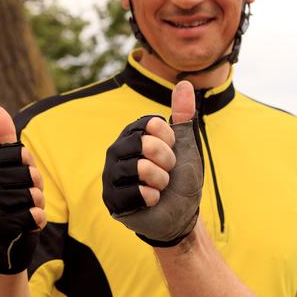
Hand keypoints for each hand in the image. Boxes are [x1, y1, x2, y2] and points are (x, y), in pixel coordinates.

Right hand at [0, 106, 44, 273]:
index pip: (20, 154)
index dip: (26, 165)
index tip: (17, 175)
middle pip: (30, 174)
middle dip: (34, 186)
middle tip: (20, 197)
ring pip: (34, 195)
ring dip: (35, 204)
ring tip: (21, 210)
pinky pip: (33, 215)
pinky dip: (35, 220)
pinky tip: (24, 224)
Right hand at [102, 81, 202, 246]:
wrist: (181, 213)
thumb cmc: (181, 176)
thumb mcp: (185, 144)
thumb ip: (183, 114)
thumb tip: (183, 83)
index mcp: (132, 134)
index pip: (153, 125)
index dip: (170, 141)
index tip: (172, 151)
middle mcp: (116, 151)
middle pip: (146, 145)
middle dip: (167, 161)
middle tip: (168, 171)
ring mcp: (110, 175)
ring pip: (141, 169)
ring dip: (162, 181)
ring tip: (160, 186)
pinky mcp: (111, 200)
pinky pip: (137, 194)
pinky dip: (153, 199)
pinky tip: (152, 201)